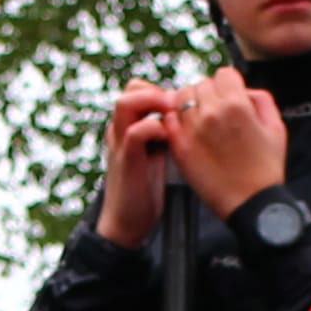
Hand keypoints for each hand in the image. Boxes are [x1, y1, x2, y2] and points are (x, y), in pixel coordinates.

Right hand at [93, 83, 183, 244]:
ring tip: (174, 115)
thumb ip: (167, 134)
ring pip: (126, 102)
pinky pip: (136, 132)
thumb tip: (191, 119)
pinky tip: (171, 139)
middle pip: (131, 87)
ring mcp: (119, 142)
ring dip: (154, 102)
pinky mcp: (126, 159)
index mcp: (127, 126)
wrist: (126, 222)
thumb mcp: (158, 154)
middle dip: (157, 91)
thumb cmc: (147, 190)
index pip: (139, 89)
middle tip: (179, 108)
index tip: (182, 106)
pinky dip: (155, 128)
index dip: (162, 91)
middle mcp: (119, 129)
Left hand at [170, 67, 289, 213]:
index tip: (229, 97)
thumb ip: (261, 99)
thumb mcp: (276, 128)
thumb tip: (244, 89)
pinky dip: (175, 120)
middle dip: (209, 94)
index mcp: (237, 105)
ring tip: (199, 119)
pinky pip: (169, 119)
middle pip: (201, 84)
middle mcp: (212, 113)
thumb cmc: (266, 168)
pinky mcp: (180, 146)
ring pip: (181, 97)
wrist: (252, 204)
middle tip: (215, 112)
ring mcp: (192, 129)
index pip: (223, 74)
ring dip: (190, 104)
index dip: (229, 84)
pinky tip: (187, 130)